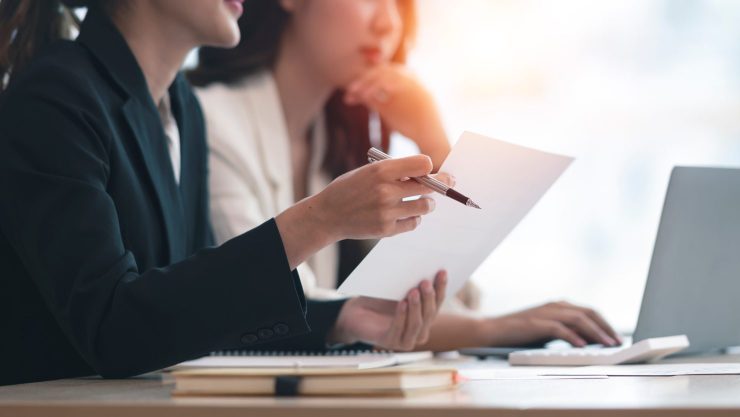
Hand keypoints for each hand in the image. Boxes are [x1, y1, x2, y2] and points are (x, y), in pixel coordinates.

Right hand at [313, 155, 438, 239]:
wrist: (328, 214)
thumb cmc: (351, 188)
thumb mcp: (369, 171)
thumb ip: (396, 171)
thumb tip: (428, 172)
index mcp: (381, 170)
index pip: (423, 164)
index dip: (429, 167)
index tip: (430, 170)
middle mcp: (386, 191)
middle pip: (429, 187)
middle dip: (440, 184)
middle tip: (447, 183)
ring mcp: (387, 212)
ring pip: (425, 207)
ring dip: (427, 204)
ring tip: (422, 202)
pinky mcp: (386, 229)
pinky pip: (414, 223)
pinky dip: (414, 218)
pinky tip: (406, 214)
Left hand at [329, 271, 447, 350]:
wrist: (356, 313)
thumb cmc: (380, 299)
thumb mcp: (398, 289)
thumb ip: (413, 283)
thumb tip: (426, 266)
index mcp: (426, 317)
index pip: (438, 302)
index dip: (441, 287)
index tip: (442, 271)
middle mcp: (420, 331)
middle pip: (429, 314)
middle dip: (428, 297)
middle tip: (425, 282)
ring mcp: (406, 340)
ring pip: (417, 324)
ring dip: (416, 307)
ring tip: (413, 291)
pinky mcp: (390, 343)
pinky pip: (398, 330)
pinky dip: (401, 316)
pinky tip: (401, 304)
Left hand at [344, 64, 448, 166]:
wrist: (433, 144)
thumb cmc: (413, 129)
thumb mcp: (390, 112)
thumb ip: (377, 101)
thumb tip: (358, 94)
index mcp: (406, 82)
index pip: (383, 72)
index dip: (365, 79)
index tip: (351, 92)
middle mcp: (413, 81)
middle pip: (386, 70)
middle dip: (366, 80)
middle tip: (350, 92)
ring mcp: (419, 87)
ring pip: (391, 75)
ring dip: (371, 83)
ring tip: (356, 95)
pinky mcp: (422, 95)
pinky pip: (402, 83)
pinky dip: (384, 86)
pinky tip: (368, 95)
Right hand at [479, 301, 620, 347]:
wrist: (491, 330)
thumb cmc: (519, 332)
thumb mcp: (546, 330)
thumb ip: (565, 331)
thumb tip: (588, 341)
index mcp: (558, 306)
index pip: (589, 311)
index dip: (605, 323)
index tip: (616, 337)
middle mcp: (554, 306)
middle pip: (588, 313)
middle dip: (605, 327)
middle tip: (617, 342)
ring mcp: (545, 313)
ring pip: (577, 319)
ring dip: (595, 333)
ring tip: (606, 345)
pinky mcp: (535, 323)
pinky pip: (559, 328)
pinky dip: (572, 337)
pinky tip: (582, 346)